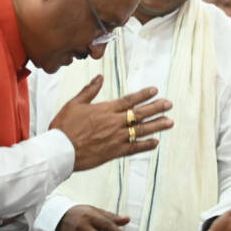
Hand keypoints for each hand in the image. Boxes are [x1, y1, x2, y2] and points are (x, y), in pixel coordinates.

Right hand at [50, 75, 173, 170]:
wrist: (60, 150)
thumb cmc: (64, 127)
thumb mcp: (75, 104)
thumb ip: (89, 90)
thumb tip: (99, 78)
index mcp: (105, 109)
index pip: (129, 100)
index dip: (144, 95)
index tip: (155, 90)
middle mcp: (114, 123)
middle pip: (140, 114)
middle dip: (156, 108)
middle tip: (169, 104)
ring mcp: (116, 138)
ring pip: (141, 130)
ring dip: (157, 125)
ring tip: (169, 122)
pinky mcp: (114, 152)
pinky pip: (134, 148)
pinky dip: (146, 145)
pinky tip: (156, 142)